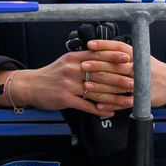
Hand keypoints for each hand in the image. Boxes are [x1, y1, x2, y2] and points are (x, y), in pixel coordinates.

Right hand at [1, 49, 127, 117]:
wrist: (30, 85)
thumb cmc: (51, 74)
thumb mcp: (66, 61)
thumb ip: (83, 58)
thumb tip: (103, 53)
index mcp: (74, 58)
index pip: (97, 55)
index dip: (114, 57)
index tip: (129, 58)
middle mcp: (72, 70)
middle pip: (100, 74)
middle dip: (119, 79)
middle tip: (135, 82)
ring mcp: (69, 85)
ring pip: (96, 92)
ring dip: (114, 98)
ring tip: (128, 101)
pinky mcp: (65, 99)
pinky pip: (86, 105)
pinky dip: (99, 110)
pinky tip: (110, 112)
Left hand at [78, 40, 165, 108]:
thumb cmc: (151, 69)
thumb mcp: (140, 56)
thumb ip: (121, 54)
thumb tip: (96, 49)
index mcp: (138, 56)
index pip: (119, 48)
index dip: (104, 46)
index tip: (90, 45)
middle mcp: (140, 68)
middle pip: (116, 66)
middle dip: (98, 66)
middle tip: (84, 66)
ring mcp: (141, 84)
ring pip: (117, 85)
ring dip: (101, 86)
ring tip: (87, 86)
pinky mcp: (141, 99)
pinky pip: (123, 103)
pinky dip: (110, 105)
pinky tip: (98, 105)